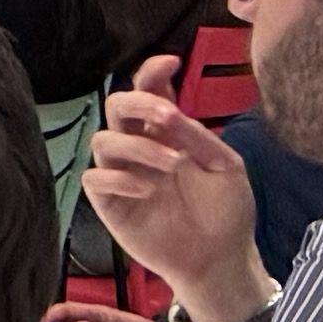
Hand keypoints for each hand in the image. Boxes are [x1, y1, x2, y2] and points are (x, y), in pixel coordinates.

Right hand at [87, 65, 264, 320]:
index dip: (152, 73)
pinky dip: (120, 179)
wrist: (221, 259)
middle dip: (138, 103)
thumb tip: (170, 112)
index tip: (171, 62)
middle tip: (167, 115)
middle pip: (116, 107)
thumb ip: (199, 138)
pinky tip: (148, 190)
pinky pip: (96, 179)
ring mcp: (123, 175)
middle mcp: (140, 150)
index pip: (150, 93)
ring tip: (173, 165)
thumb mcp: (227, 168)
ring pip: (103, 141)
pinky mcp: (109, 204)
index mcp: (168, 136)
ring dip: (138, 147)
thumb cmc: (226, 213)